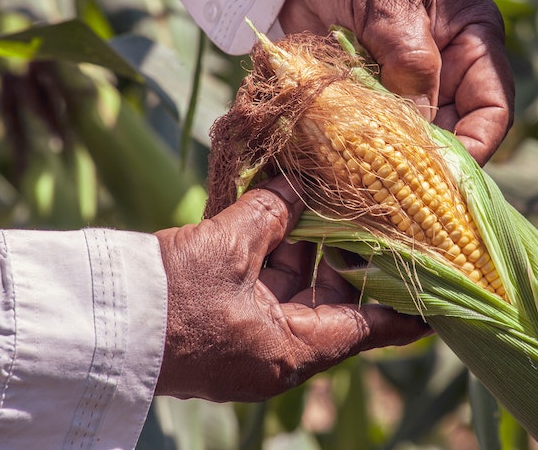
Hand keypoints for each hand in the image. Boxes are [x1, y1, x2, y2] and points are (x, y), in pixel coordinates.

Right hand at [153, 176, 429, 401]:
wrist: (98, 325)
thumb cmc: (168, 299)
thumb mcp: (228, 249)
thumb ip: (271, 213)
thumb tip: (297, 185)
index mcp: (292, 350)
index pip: (370, 329)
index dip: (406, 309)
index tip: (440, 293)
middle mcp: (278, 352)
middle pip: (334, 302)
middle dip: (349, 257)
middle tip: (376, 217)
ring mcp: (251, 339)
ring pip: (297, 290)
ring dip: (308, 248)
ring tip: (328, 203)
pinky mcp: (226, 323)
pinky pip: (265, 288)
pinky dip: (276, 255)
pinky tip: (284, 215)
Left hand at [279, 0, 513, 164]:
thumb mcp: (392, 1)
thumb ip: (410, 60)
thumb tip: (418, 126)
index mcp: (473, 42)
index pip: (493, 110)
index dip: (475, 148)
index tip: (444, 177)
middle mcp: (446, 71)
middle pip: (452, 134)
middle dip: (428, 163)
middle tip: (397, 191)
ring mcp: (405, 86)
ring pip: (412, 139)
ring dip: (391, 160)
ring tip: (368, 180)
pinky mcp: (369, 96)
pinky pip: (375, 133)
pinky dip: (362, 150)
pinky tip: (345, 163)